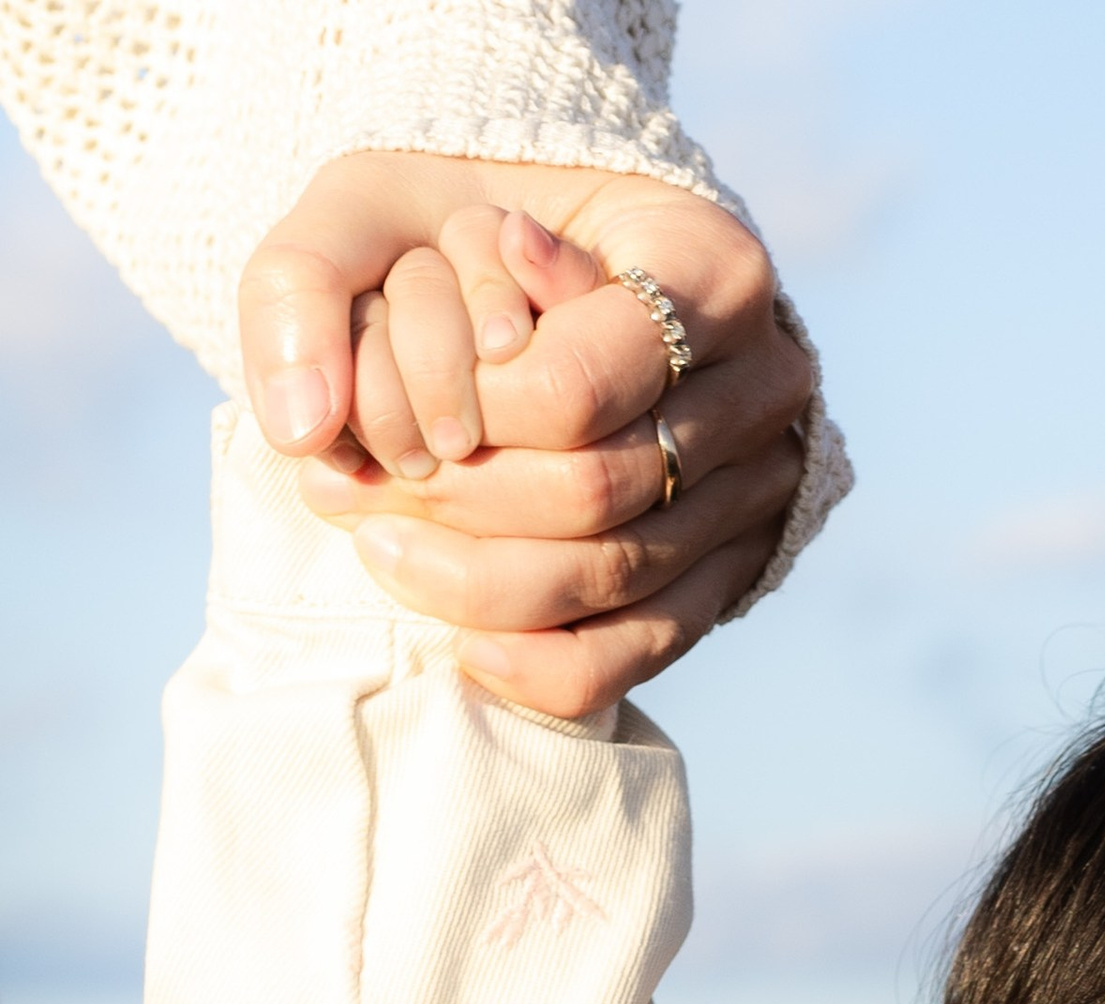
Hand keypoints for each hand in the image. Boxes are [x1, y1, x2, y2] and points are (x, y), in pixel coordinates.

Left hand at [239, 156, 814, 709]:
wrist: (578, 266)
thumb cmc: (469, 223)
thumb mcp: (383, 197)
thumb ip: (312, 272)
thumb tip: (301, 418)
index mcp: (708, 268)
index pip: (574, 387)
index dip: (465, 421)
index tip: (376, 423)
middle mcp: (763, 384)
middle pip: (598, 490)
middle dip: (458, 509)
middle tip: (349, 500)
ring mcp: (761, 485)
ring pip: (619, 577)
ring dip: (482, 585)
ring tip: (382, 555)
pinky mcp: (735, 564)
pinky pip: (646, 648)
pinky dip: (547, 665)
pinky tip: (464, 650)